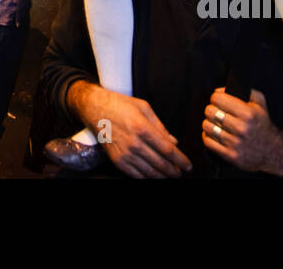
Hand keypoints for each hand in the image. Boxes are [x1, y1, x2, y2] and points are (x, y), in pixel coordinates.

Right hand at [74, 84, 191, 178]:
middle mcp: (134, 143)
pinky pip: (135, 175)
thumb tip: (173, 141)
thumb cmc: (119, 104)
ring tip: (170, 176)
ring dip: (162, 177)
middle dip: (174, 171)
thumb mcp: (143, 107)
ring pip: (149, 172)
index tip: (188, 165)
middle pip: (161, 164)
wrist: (94, 108)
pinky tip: (153, 177)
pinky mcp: (117, 160)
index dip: (181, 160)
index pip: (168, 150)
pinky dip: (146, 178)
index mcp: (143, 128)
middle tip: (181, 173)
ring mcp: (125, 153)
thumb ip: (160, 126)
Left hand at [202, 88, 282, 172]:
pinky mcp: (231, 155)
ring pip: (207, 126)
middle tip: (215, 111)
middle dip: (211, 109)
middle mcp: (241, 128)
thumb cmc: (263, 125)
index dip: (216, 97)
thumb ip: (244, 91)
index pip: (218, 99)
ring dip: (208, 123)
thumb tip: (220, 90)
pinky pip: (208, 142)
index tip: (218, 100)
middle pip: (210, 112)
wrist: (273, 151)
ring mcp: (235, 143)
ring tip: (214, 122)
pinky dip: (207, 136)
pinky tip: (214, 134)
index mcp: (247, 114)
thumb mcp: (260, 103)